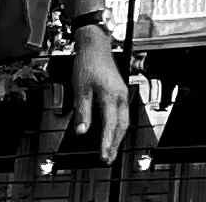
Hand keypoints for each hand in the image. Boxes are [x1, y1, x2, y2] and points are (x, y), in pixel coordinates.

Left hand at [62, 26, 132, 155]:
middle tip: (108, 159)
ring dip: (118, 136)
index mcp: (110, 96)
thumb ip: (82, 112)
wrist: (95, 46)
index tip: (103, 156)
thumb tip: (82, 131)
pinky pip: (123, 113)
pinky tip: (112, 131)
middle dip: (116, 144)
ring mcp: (122, 93)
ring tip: (111, 150)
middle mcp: (120, 96)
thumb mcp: (80, 89)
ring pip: (124, 120)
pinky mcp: (120, 91)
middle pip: (122, 126)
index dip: (107, 143)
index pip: (110, 125)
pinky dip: (119, 126)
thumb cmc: (87, 64)